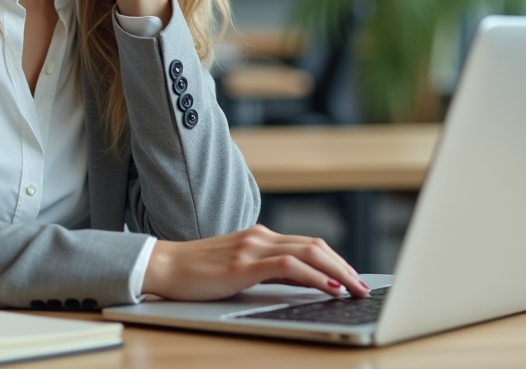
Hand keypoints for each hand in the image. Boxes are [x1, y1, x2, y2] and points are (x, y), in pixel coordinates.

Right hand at [142, 224, 370, 300]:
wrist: (162, 266)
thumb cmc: (195, 273)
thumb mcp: (236, 269)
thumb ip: (264, 271)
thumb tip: (299, 285)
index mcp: (260, 237)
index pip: (308, 244)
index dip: (335, 260)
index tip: (352, 278)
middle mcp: (260, 237)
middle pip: (315, 245)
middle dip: (344, 266)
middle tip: (363, 286)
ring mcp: (253, 247)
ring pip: (309, 252)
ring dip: (338, 271)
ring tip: (355, 288)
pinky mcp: (244, 264)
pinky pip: (289, 266)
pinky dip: (314, 275)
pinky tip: (329, 287)